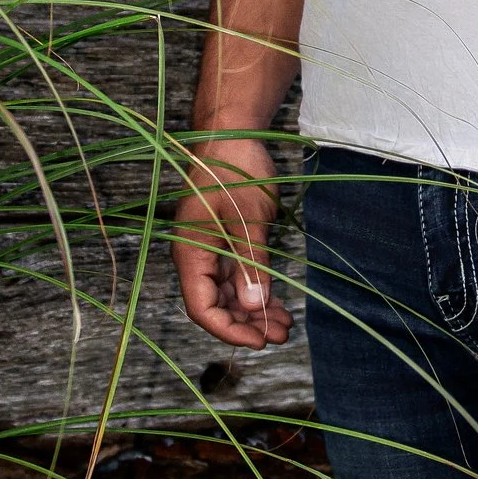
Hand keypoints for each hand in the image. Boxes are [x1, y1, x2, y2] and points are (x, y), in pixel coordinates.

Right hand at [172, 132, 288, 348]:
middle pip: (216, 307)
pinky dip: (258, 293)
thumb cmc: (234, 172)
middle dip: (247, 325)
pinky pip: (239, 278)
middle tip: (282, 336)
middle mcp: (197, 258)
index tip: (260, 341)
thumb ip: (250, 263)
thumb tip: (254, 307)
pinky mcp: (227, 244)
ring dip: (255, 313)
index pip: (202, 308)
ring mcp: (211, 252)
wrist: (233, 137)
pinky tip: (279, 305)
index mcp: (191, 254)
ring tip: (286, 326)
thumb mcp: (248, 218)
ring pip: (230, 296)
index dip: (229, 330)